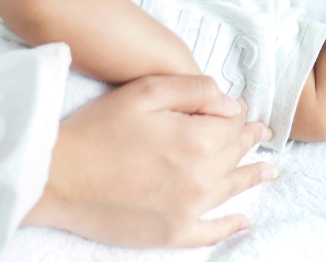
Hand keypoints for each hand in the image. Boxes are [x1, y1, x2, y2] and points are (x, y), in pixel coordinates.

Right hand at [23, 75, 276, 247]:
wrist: (56, 176)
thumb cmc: (100, 127)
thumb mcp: (149, 91)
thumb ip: (197, 90)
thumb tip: (233, 104)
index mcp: (197, 141)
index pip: (232, 124)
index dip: (236, 113)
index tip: (238, 108)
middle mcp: (199, 178)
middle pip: (233, 154)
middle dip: (248, 140)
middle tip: (261, 133)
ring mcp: (186, 210)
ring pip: (229, 189)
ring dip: (251, 177)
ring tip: (268, 170)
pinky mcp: (168, 234)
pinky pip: (209, 232)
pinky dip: (228, 226)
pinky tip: (243, 221)